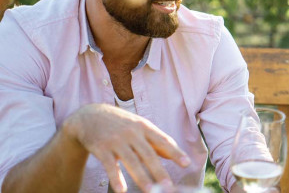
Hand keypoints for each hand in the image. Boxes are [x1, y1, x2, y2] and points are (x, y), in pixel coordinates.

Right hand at [62, 104, 189, 192]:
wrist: (90, 116)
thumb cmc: (121, 124)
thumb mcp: (139, 127)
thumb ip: (155, 141)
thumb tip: (173, 154)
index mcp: (144, 127)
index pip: (163, 140)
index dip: (175, 152)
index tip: (187, 163)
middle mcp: (132, 133)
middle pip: (148, 154)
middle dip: (159, 171)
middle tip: (168, 186)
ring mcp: (116, 140)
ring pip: (131, 161)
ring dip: (141, 177)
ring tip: (151, 191)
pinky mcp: (101, 148)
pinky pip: (110, 165)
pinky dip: (116, 178)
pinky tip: (122, 190)